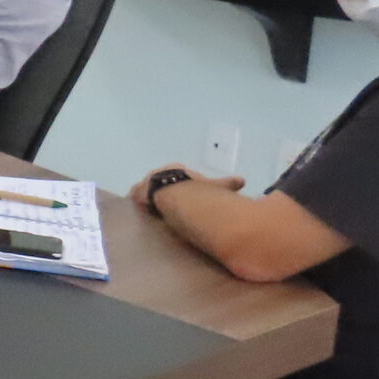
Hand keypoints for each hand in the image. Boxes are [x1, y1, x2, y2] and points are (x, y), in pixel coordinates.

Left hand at [127, 166, 246, 209]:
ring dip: (148, 196)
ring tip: (153, 208)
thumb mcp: (216, 186)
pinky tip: (140, 210)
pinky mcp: (139, 193)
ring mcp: (148, 182)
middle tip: (165, 202)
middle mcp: (161, 172)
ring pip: (146, 188)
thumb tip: (242, 180)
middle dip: (162, 189)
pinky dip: (137, 202)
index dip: (178, 183)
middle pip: (160, 181)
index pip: (176, 174)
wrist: (178, 194)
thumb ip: (228, 183)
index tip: (180, 192)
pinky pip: (136, 197)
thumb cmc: (198, 190)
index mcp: (177, 168)